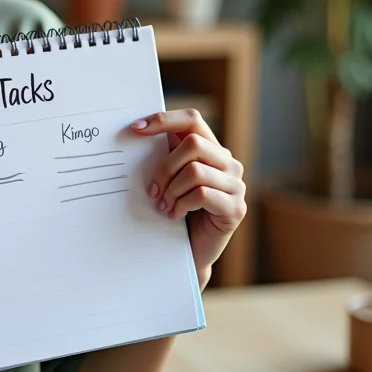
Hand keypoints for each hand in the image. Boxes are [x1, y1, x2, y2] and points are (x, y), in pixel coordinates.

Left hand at [131, 110, 246, 286]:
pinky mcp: (236, 208)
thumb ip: (165, 156)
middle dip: (165, 167)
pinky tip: (176, 215)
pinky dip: (182, 204)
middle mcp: (229, 163)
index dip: (164, 120)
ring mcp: (236, 186)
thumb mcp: (170, 179)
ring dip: (172, 190)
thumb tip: (137, 132)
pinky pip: (202, 194)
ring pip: (195, 170)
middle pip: (193, 144)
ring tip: (164, 206)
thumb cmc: (178, 211)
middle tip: (152, 190)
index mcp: (212, 150)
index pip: (192, 120)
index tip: (136, 128)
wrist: (192, 251)